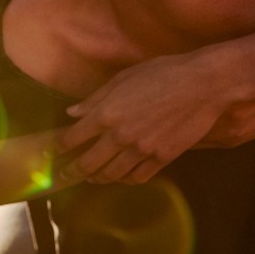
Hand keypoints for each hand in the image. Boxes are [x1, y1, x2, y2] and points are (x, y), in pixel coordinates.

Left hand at [56, 53, 227, 184]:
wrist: (204, 85)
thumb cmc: (162, 74)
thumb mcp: (122, 79)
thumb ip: (95, 99)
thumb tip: (72, 113)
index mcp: (106, 114)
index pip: (72, 138)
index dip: (57, 148)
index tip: (50, 153)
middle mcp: (120, 136)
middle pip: (87, 163)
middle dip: (70, 171)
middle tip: (62, 176)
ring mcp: (142, 150)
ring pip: (111, 174)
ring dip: (97, 178)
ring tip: (90, 178)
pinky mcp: (163, 157)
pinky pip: (138, 176)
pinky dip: (125, 179)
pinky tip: (120, 176)